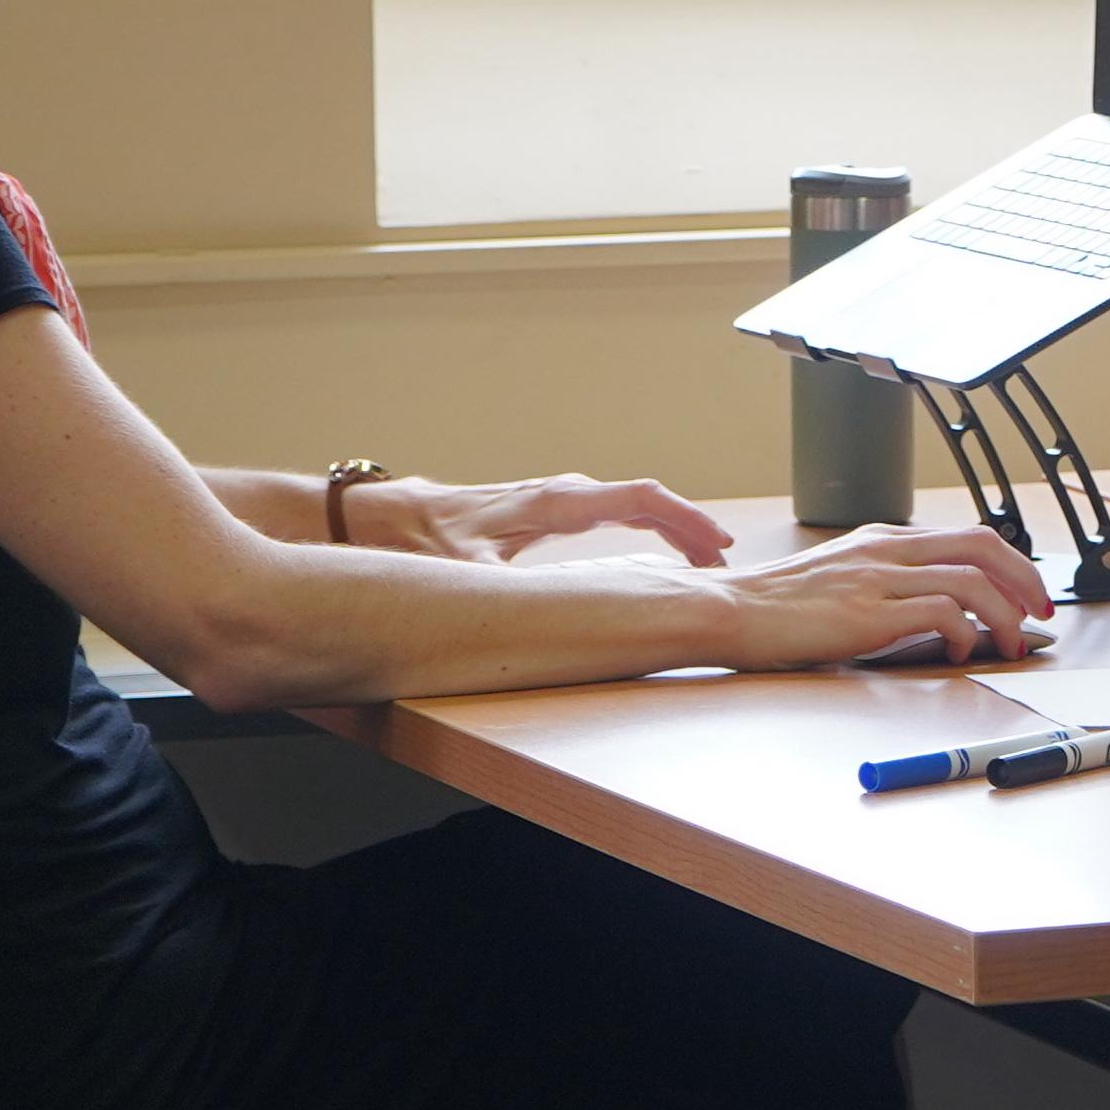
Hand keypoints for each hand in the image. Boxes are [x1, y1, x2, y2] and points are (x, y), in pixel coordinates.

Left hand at [367, 473, 732, 565]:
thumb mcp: (463, 571)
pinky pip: (613, 512)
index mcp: (553, 504)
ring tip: (704, 557)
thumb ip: (502, 589)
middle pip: (643, 499)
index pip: (635, 499)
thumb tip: (532, 615)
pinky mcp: (547, 510)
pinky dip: (645, 528)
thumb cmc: (421, 540)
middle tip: (724, 560)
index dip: (682, 518)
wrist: (386, 518)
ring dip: (670, 527)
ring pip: (630, 504)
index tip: (715, 543)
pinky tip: (658, 550)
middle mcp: (560, 495)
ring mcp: (555, 498)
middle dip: (689, 526)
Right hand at [705, 522, 1055, 669]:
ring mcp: (878, 577)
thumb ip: (886, 583)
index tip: (1028, 593)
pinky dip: (963, 633)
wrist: (730, 610)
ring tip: (1011, 642)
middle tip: (1041, 612)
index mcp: (883, 539)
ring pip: (970, 579)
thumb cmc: (779, 606)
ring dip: (1004, 613)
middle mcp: (886, 549)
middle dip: (1025, 579)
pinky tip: (959, 651)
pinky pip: (939, 613)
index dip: (1010, 563)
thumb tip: (937, 610)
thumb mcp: (841, 578)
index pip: (967, 536)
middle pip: (982, 546)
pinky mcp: (868, 612)